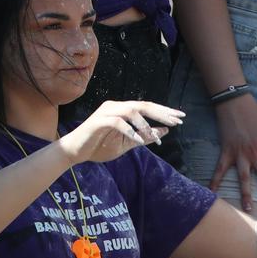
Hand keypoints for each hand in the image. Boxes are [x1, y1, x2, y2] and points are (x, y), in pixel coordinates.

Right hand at [57, 100, 182, 165]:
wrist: (75, 152)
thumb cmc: (99, 146)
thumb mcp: (126, 144)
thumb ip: (144, 137)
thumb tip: (164, 132)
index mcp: (122, 110)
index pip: (146, 107)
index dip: (164, 112)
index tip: (180, 118)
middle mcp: (115, 106)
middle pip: (142, 105)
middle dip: (161, 113)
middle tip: (177, 121)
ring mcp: (106, 112)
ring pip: (131, 111)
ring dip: (145, 125)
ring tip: (154, 138)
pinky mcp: (98, 121)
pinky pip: (118, 122)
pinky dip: (130, 131)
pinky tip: (139, 141)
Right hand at [209, 94, 256, 209]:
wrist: (235, 103)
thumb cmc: (256, 115)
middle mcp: (256, 154)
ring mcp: (240, 154)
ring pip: (244, 178)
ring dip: (246, 194)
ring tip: (248, 208)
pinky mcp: (227, 152)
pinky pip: (220, 169)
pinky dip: (215, 181)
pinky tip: (212, 192)